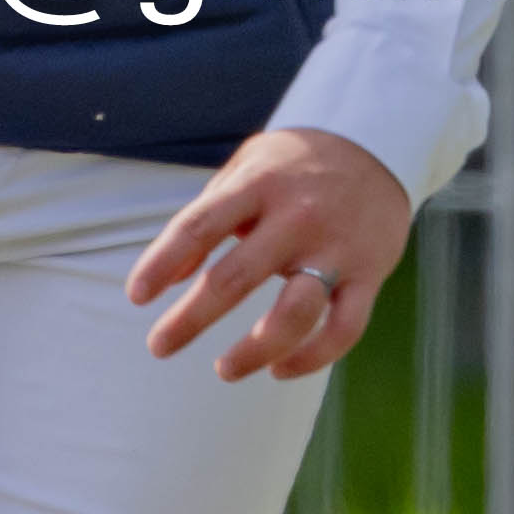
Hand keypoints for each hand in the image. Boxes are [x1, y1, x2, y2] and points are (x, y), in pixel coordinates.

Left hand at [125, 127, 411, 382]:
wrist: (376, 143)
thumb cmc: (293, 164)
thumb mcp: (243, 172)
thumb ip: (205, 219)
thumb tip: (170, 279)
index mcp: (258, 185)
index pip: (198, 227)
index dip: (161, 263)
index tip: (137, 297)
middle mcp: (297, 217)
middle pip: (235, 278)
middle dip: (190, 319)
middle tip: (159, 346)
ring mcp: (336, 248)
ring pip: (294, 314)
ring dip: (254, 351)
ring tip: (224, 369)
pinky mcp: (369, 273)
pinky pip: (344, 329)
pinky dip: (312, 358)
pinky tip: (280, 369)